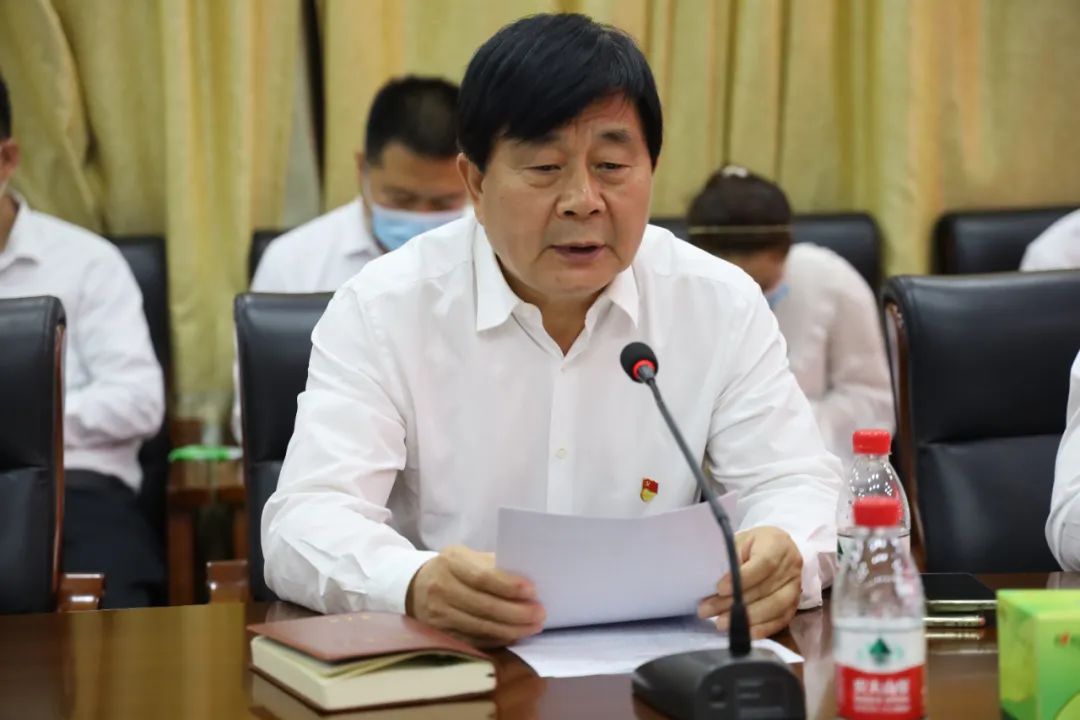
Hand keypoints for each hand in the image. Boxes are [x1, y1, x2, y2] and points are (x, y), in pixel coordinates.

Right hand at [406, 545, 545, 647]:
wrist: (415, 586)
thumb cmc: (452, 568)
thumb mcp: (467, 556)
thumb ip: (492, 564)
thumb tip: (528, 577)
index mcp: (451, 562)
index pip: (483, 577)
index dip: (509, 586)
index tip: (532, 590)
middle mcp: (442, 588)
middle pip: (484, 606)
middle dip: (517, 612)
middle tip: (540, 613)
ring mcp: (439, 614)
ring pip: (481, 627)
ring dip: (512, 629)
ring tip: (534, 626)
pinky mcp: (440, 634)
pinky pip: (474, 640)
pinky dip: (498, 639)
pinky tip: (514, 635)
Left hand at [697, 526, 802, 638]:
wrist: (775, 548)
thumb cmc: (752, 544)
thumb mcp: (739, 541)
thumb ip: (732, 558)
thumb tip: (720, 582)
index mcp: (778, 544)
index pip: (764, 564)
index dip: (743, 578)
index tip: (720, 589)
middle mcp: (791, 566)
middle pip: (765, 589)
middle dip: (735, 603)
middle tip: (708, 610)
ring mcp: (795, 587)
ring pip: (774, 607)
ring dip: (746, 619)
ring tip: (720, 623)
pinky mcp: (794, 605)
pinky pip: (780, 621)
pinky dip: (761, 629)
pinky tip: (742, 633)